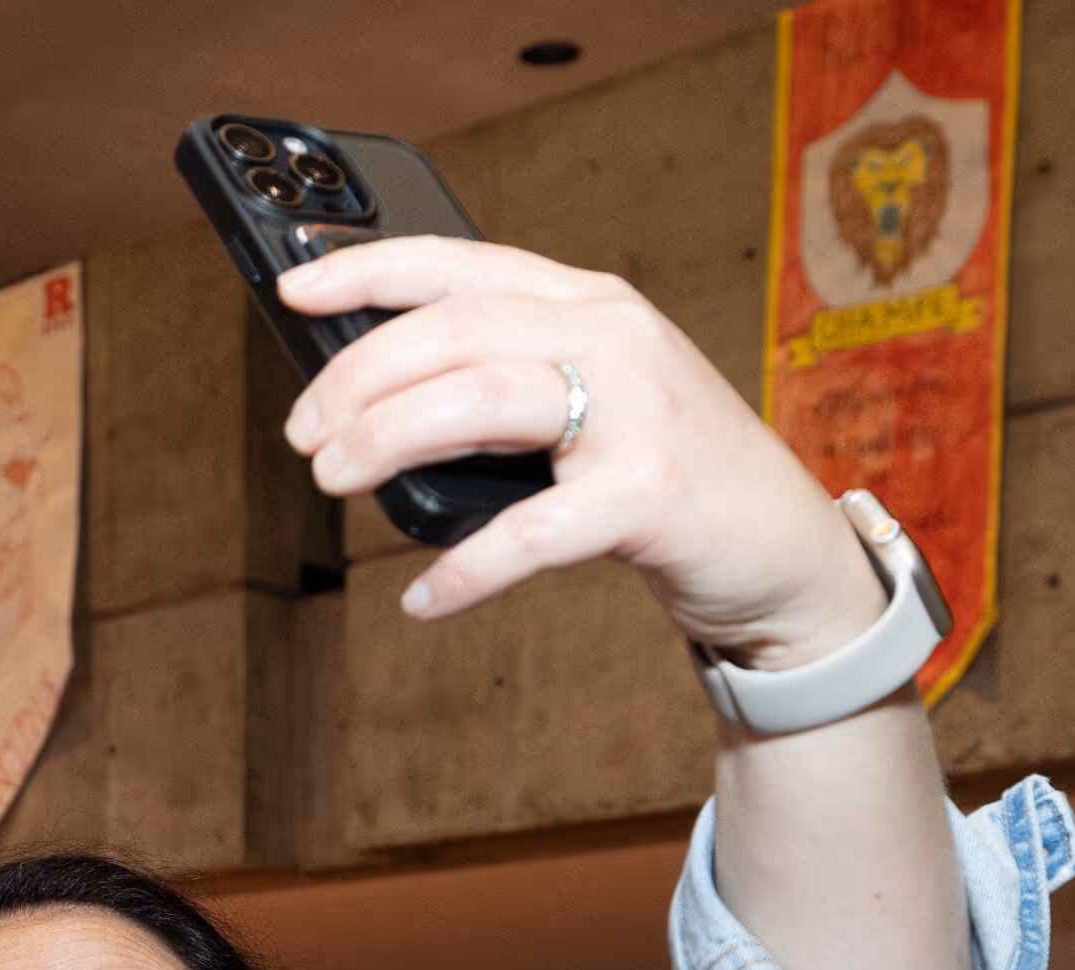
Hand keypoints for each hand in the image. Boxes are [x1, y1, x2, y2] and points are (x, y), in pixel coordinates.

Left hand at [275, 236, 882, 664]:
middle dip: (357, 379)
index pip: (461, 264)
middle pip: (452, 330)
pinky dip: (465, 569)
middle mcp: (613, 335)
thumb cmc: (664, 477)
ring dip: (385, 439)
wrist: (784, 549)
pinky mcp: (651, 494)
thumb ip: (506, 382)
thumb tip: (371, 406)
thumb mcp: (590, 402)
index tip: (291, 289)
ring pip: (477, 401)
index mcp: (587, 304)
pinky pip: (530, 531)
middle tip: (304, 436)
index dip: (367, 270)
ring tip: (332, 479)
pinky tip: (422, 599)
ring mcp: (637, 410)